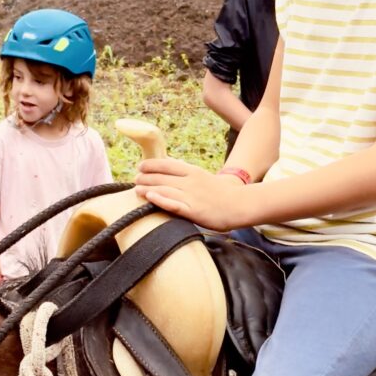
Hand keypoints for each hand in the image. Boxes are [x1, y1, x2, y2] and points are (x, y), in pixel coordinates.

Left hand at [132, 158, 250, 230]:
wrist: (240, 205)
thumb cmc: (221, 193)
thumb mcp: (203, 177)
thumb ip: (187, 172)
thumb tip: (171, 164)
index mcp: (193, 171)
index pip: (166, 164)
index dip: (151, 164)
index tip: (140, 166)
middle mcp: (190, 181)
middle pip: (162, 177)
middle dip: (145, 177)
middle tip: (134, 180)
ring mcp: (191, 196)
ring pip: (164, 189)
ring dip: (147, 188)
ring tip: (136, 189)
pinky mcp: (194, 211)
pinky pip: (174, 205)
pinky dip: (161, 200)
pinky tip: (151, 198)